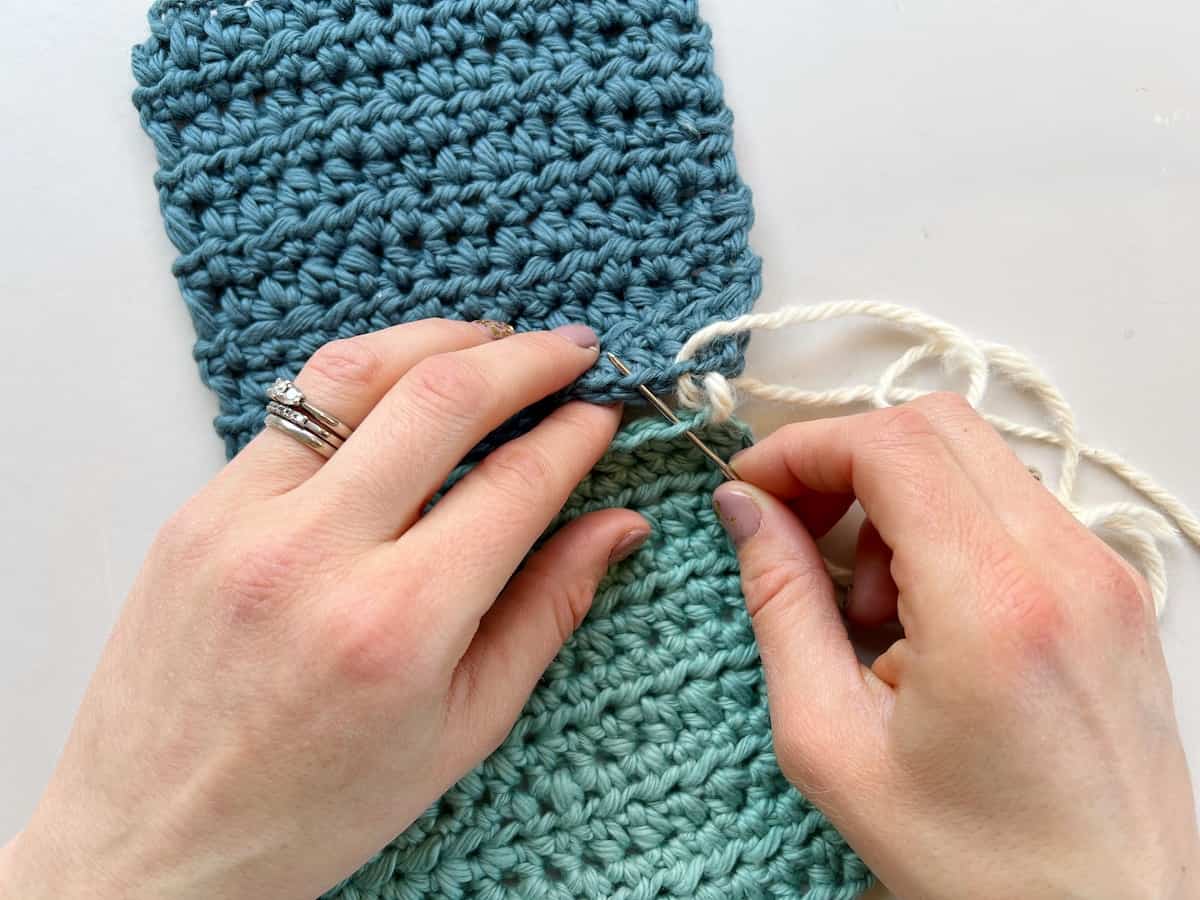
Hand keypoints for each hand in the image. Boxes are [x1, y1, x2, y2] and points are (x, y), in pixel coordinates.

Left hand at [0, 319, 647, 899]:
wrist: (157, 839)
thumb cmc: (317, 806)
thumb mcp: (461, 728)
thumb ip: (547, 611)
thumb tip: (619, 526)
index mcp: (397, 625)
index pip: (515, 483)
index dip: (577, 434)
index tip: (606, 412)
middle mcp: (314, 554)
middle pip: (441, 397)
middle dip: (526, 357)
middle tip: (574, 349)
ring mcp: (240, 520)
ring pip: (355, 372)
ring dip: (440, 339)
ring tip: (497, 340)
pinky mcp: (197, 509)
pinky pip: (293, 411)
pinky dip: (365, 380)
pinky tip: (405, 386)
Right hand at [713, 393, 1199, 899]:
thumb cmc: (979, 862)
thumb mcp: (834, 742)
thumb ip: (782, 605)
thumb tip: (745, 513)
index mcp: (994, 607)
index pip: (892, 445)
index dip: (803, 447)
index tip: (752, 489)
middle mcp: (1068, 567)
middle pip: (937, 425)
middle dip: (844, 458)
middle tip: (796, 526)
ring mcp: (1105, 572)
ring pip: (976, 458)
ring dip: (895, 497)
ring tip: (867, 604)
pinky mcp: (1114, 588)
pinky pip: (1012, 506)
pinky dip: (945, 527)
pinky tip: (921, 614)